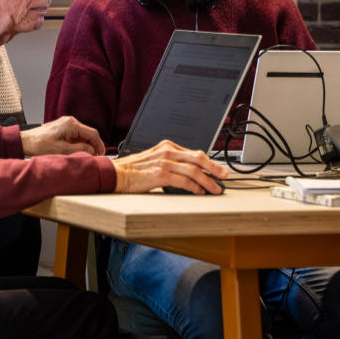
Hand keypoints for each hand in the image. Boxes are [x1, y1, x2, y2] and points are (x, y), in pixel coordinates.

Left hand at [20, 116, 105, 156]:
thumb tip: (92, 150)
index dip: (99, 145)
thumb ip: (80, 149)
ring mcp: (66, 124)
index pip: (93, 133)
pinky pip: (76, 135)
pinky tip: (77, 150)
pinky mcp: (62, 127)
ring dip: (86, 144)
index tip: (101, 153)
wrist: (25, 141)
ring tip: (85, 155)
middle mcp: (70, 121)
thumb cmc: (39, 144)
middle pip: (89, 133)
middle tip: (94, 156)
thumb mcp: (62, 150)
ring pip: (83, 135)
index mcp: (71, 124)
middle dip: (93, 145)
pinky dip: (79, 143)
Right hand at [112, 140, 226, 193]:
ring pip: (194, 171)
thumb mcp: (153, 159)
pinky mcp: (160, 175)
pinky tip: (200, 192)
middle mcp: (167, 152)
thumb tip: (189, 172)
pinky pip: (184, 181)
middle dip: (214, 168)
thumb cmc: (132, 170)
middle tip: (225, 176)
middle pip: (198, 158)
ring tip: (215, 189)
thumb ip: (170, 162)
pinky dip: (195, 187)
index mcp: (167, 146)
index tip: (218, 170)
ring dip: (208, 181)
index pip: (194, 153)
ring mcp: (164, 162)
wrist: (115, 174)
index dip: (209, 162)